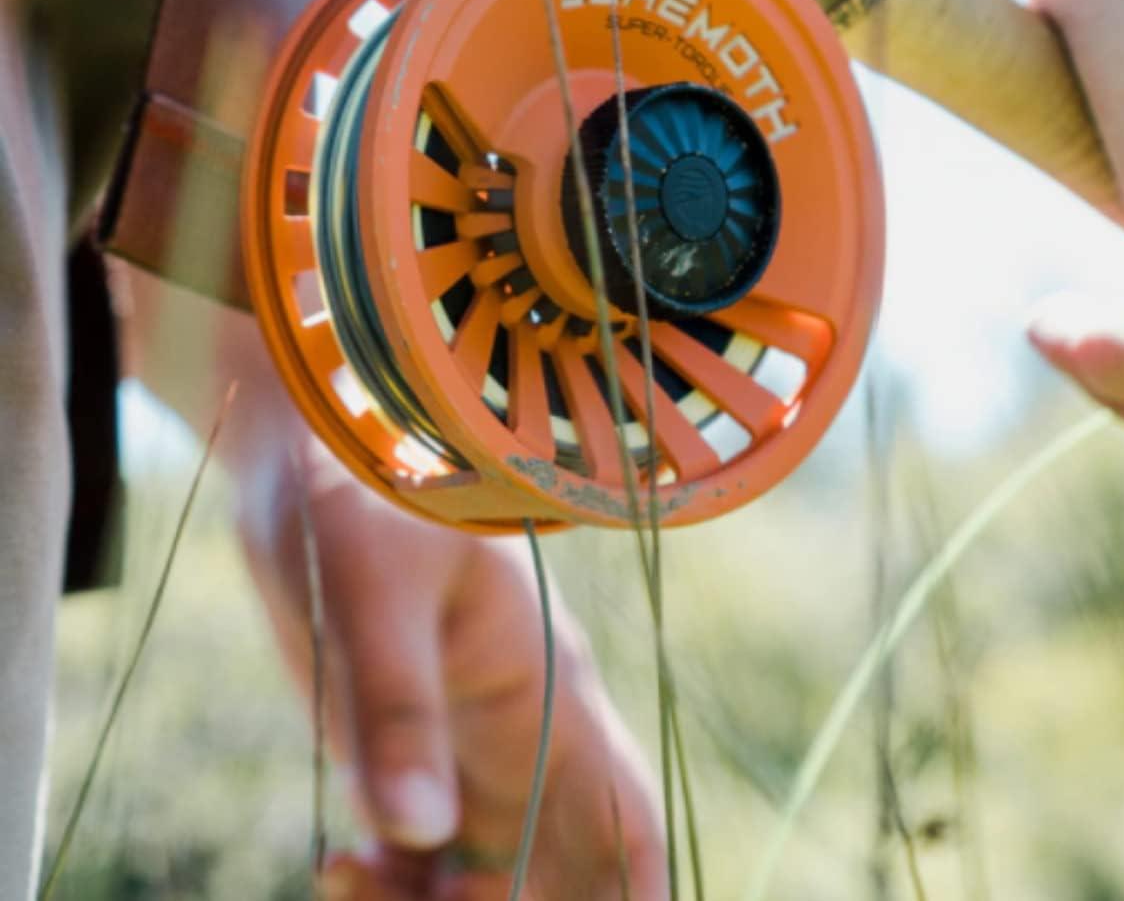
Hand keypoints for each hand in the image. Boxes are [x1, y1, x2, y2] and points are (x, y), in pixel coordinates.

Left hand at [234, 399, 667, 899]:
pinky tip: (338, 862)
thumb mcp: (371, 591)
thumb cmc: (358, 493)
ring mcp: (467, 742)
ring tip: (353, 881)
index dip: (637, 896)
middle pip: (559, 871)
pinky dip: (389, 885)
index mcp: (545, 689)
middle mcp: (522, 730)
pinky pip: (421, 850)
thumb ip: (395, 705)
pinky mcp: (410, 742)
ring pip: (487, 872)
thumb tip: (411, 831)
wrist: (310, 444)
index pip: (623, 816)